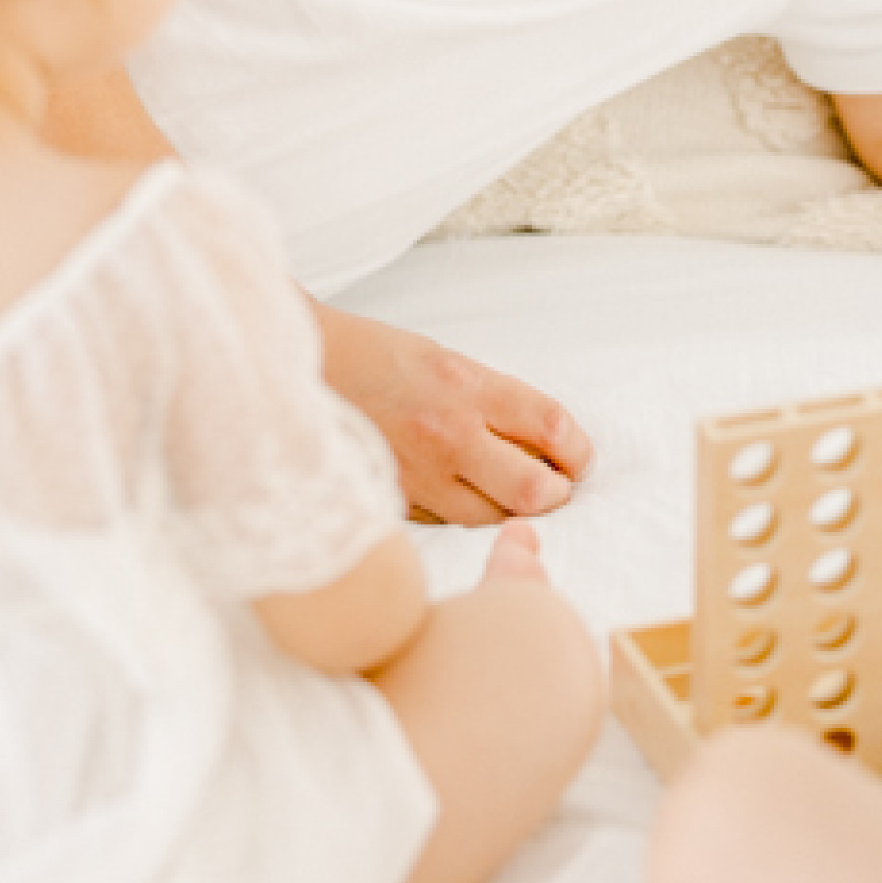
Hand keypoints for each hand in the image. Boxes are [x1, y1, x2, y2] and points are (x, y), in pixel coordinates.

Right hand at [316, 303, 593, 525]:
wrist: (302, 368)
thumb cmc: (378, 359)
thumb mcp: (448, 362)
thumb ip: (496, 402)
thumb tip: (546, 445)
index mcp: (467, 386)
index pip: (552, 427)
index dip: (579, 450)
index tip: (577, 457)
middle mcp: (448, 433)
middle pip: (534, 490)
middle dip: (556, 492)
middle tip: (555, 486)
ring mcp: (418, 474)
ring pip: (492, 518)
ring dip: (512, 510)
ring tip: (509, 493)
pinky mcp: (393, 501)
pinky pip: (447, 523)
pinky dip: (464, 514)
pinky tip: (461, 495)